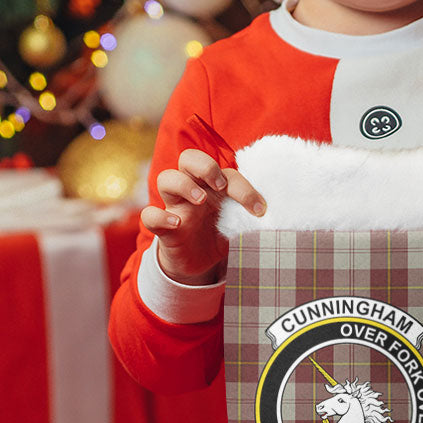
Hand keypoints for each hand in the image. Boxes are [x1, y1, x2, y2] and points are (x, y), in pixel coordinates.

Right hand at [140, 148, 264, 284]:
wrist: (200, 265)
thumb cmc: (221, 235)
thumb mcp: (239, 225)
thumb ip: (251, 217)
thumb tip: (274, 217)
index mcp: (214, 186)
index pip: (226, 172)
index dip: (244, 188)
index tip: (259, 209)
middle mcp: (193, 189)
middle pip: (189, 158)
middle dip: (205, 166)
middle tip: (220, 185)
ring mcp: (175, 206)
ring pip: (166, 178)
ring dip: (184, 184)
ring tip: (200, 200)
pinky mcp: (162, 228)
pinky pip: (149, 215)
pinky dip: (159, 216)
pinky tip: (177, 224)